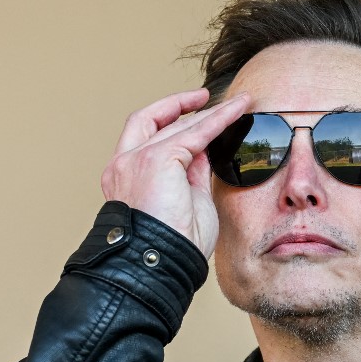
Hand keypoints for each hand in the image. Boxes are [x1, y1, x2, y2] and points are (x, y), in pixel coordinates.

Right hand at [101, 89, 250, 254]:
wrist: (158, 263)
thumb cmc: (173, 246)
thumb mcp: (185, 202)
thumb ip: (190, 174)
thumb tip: (203, 151)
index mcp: (126, 179)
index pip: (145, 139)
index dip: (169, 123)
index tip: (192, 113)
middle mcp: (123, 165)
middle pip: (151, 121)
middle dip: (178, 106)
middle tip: (205, 98)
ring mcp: (135, 160)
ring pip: (174, 124)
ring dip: (206, 112)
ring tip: (236, 104)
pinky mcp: (156, 159)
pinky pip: (194, 131)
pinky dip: (218, 118)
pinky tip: (237, 110)